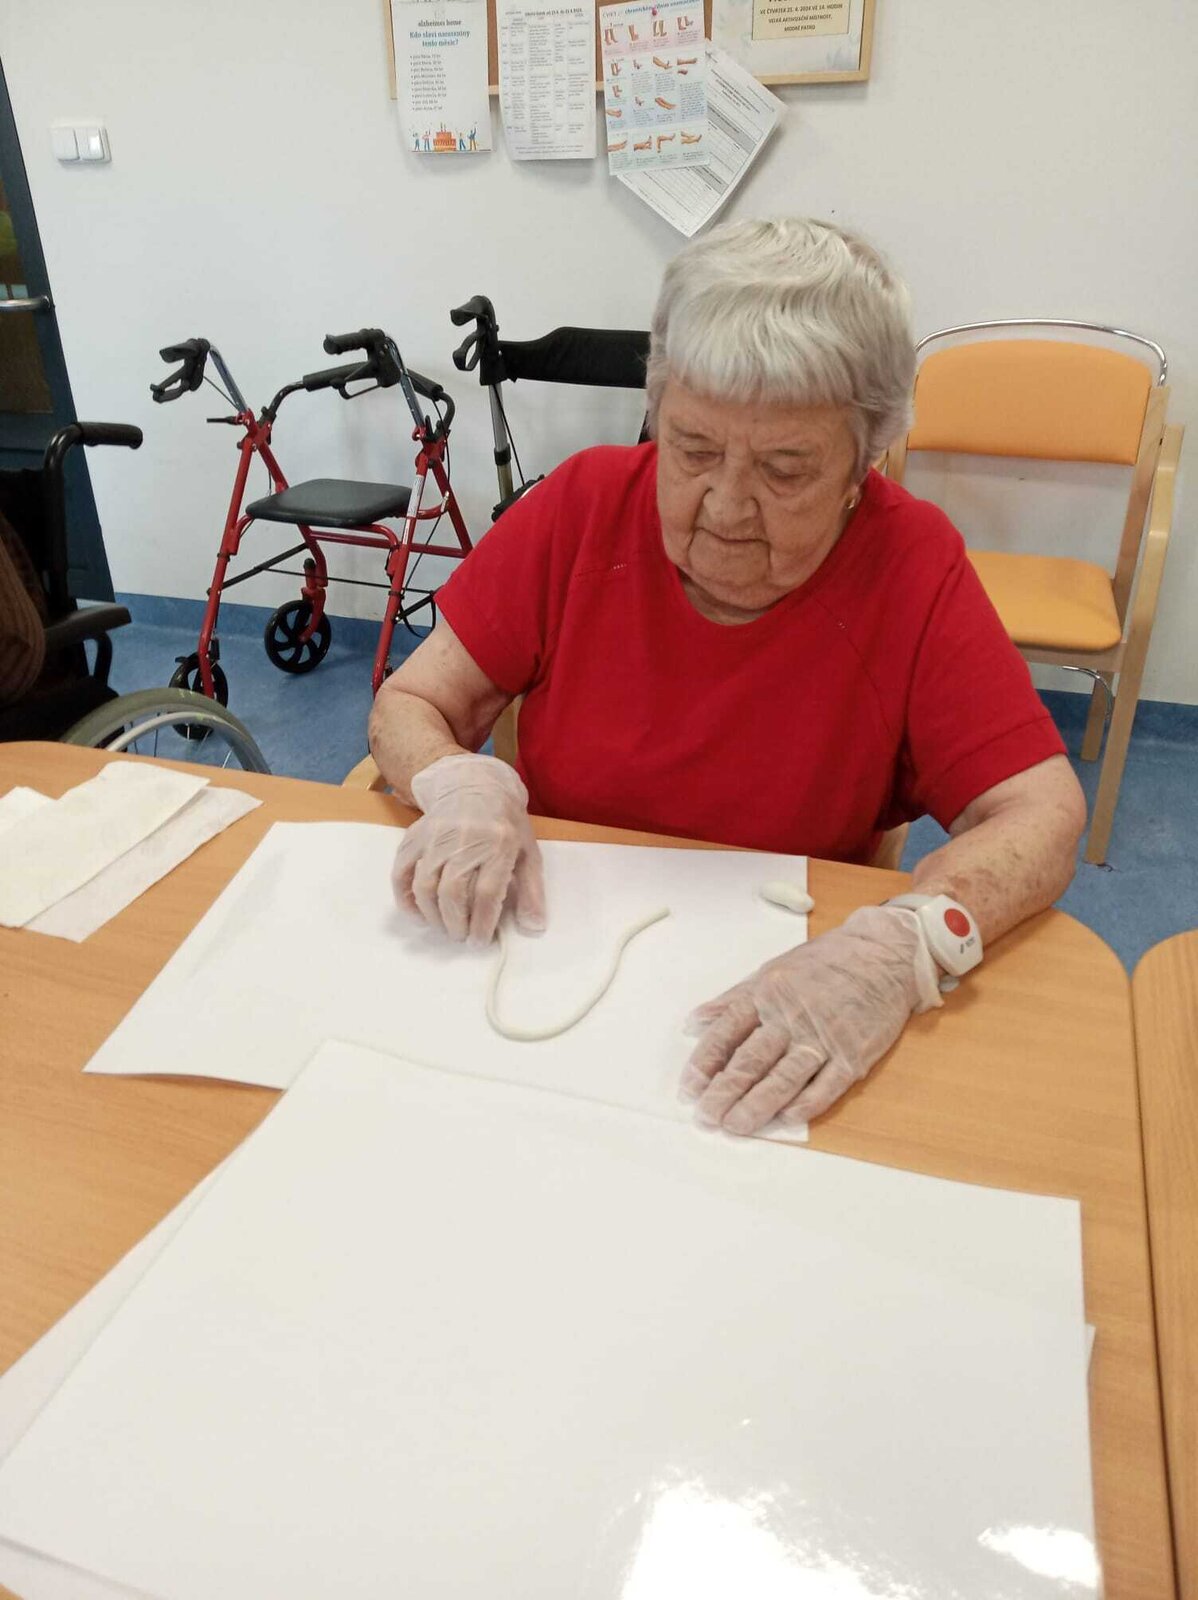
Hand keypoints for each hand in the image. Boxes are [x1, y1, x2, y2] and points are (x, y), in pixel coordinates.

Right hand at [391, 754, 545, 945]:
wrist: (475, 786)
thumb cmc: (505, 825)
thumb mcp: (528, 853)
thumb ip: (532, 892)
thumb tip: (534, 928)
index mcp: (499, 843)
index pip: (487, 892)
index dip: (481, 922)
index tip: (479, 941)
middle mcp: (465, 838)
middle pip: (452, 892)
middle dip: (455, 924)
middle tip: (460, 936)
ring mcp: (435, 836)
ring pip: (425, 885)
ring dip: (432, 915)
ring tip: (444, 927)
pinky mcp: (415, 837)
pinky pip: (402, 872)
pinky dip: (405, 898)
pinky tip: (418, 913)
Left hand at [680, 906, 942, 1133]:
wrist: (884, 954)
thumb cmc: (825, 962)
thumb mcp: (771, 970)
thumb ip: (732, 999)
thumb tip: (694, 1023)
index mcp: (767, 994)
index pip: (726, 1033)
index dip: (704, 1064)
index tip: (689, 1089)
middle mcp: (791, 1017)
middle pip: (750, 1061)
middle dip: (723, 1093)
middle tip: (705, 1118)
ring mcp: (824, 1037)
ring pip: (783, 1079)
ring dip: (756, 1107)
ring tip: (734, 1127)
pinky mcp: (854, 1055)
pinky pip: (826, 1087)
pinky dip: (805, 1104)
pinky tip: (785, 1119)